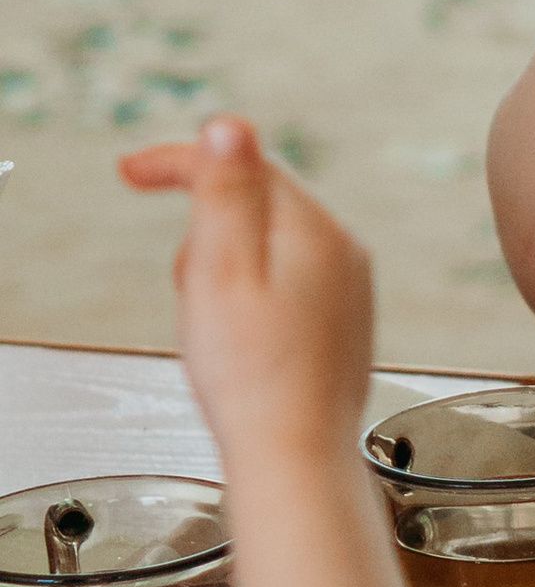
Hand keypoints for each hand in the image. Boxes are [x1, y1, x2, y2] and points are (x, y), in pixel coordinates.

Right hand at [120, 116, 374, 464]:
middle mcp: (344, 251)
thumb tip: (228, 128)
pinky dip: (249, 293)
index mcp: (315, 231)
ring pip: (269, 244)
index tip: (133, 172)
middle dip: (204, 228)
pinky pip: (286, 281)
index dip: (183, 162)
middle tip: (181, 283)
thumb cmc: (254, 379)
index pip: (246, 164)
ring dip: (224, 265)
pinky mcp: (342, 321)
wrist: (296, 458)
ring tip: (211, 324)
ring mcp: (349, 287)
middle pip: (259, 202)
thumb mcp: (221, 273)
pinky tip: (238, 340)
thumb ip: (225, 195)